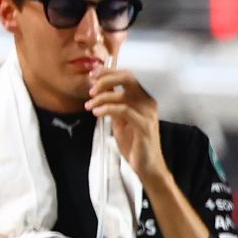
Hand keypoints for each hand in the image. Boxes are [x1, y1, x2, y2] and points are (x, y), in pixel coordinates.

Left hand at [87, 67, 165, 182]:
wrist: (146, 165)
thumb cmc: (133, 142)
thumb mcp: (119, 117)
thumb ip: (112, 101)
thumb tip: (98, 85)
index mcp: (144, 98)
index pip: (127, 75)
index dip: (108, 72)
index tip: (92, 75)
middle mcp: (148, 102)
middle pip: (127, 78)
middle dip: (105, 79)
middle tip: (91, 90)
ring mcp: (148, 113)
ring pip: (122, 95)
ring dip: (101, 98)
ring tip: (89, 106)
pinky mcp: (144, 126)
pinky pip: (123, 110)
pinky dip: (107, 109)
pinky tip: (96, 113)